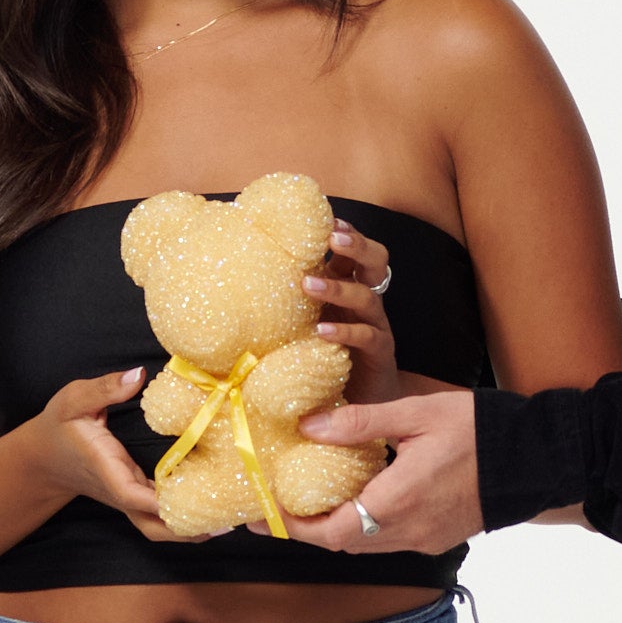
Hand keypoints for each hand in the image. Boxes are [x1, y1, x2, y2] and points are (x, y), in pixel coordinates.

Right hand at [27, 368, 208, 543]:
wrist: (43, 457)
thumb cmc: (59, 427)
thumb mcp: (74, 400)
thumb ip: (104, 388)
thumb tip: (137, 376)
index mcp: (107, 469)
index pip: (133, 494)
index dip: (161, 502)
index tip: (193, 500)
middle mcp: (120, 491)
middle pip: (152, 525)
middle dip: (185, 530)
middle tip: (223, 522)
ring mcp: (126, 499)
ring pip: (156, 527)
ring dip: (187, 531)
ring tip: (224, 522)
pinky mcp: (133, 498)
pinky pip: (157, 516)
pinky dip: (182, 519)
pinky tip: (209, 510)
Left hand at [279, 390, 482, 555]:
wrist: (535, 457)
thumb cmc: (478, 430)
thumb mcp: (417, 414)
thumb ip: (361, 422)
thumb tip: (310, 425)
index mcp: (397, 500)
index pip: (329, 531)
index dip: (291, 526)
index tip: (262, 514)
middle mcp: (408, 530)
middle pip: (341, 544)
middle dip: (305, 530)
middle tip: (274, 509)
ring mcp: (425, 538)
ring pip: (364, 545)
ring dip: (334, 529)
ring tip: (308, 504)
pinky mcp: (438, 538)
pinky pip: (388, 541)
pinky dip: (363, 527)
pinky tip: (357, 501)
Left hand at [304, 220, 399, 407]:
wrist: (363, 404)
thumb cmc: (328, 356)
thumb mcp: (307, 321)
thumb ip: (292, 300)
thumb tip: (242, 279)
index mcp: (350, 287)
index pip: (355, 251)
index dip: (346, 232)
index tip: (327, 218)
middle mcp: (366, 301)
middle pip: (374, 262)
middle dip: (356, 245)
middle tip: (333, 237)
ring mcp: (376, 325)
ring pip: (367, 296)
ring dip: (338, 287)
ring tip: (309, 284)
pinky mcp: (379, 353)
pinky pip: (366, 336)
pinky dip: (344, 331)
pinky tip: (322, 330)